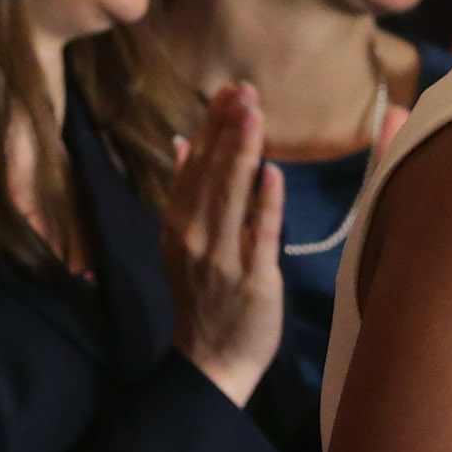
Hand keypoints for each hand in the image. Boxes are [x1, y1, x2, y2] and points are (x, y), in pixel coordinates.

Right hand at [164, 83, 283, 405]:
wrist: (211, 362)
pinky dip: (265, 204)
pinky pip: (258, 236)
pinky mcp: (252, 280)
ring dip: (242, 154)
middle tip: (245, 90)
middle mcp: (194, 237)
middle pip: (212, 174)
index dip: (212, 127)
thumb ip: (186, 193)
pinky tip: (273, 172)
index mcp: (178, 225)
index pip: (195, 166)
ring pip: (231, 198)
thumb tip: (183, 143)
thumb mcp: (182, 242)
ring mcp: (222, 259)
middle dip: (228, 129)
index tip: (229, 92)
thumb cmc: (205, 297)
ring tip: (255, 115)